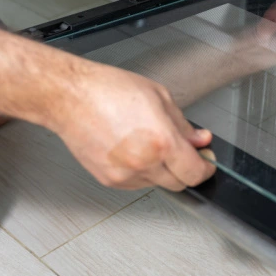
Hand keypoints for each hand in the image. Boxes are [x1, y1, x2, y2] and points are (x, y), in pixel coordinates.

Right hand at [51, 63, 215, 190]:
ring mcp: (124, 175)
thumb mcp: (159, 97)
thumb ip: (184, 124)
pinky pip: (136, 183)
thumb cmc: (108, 91)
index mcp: (162, 141)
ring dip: (162, 170)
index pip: (195, 172)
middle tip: (183, 151)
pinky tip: (133, 149)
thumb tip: (200, 140)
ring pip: (158, 184)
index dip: (206, 168)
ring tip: (148, 142)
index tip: (207, 162)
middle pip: (179, 183)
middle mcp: (144, 163)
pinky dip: (142, 172)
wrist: (69, 98)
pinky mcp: (109, 180)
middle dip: (186, 169)